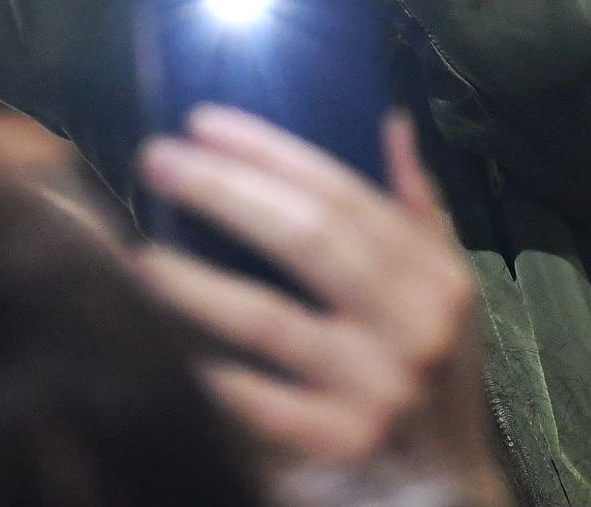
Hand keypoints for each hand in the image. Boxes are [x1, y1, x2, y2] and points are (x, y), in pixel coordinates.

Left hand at [137, 108, 509, 503]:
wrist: (451, 489)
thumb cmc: (436, 375)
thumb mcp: (447, 292)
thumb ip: (418, 212)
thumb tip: (392, 123)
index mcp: (435, 276)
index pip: (344, 195)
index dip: (271, 153)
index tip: (202, 121)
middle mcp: (413, 326)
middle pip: (308, 240)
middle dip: (226, 192)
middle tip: (156, 160)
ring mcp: (378, 389)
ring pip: (272, 322)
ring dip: (198, 284)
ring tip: (140, 255)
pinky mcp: (344, 446)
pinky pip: (266, 406)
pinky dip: (220, 378)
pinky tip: (171, 350)